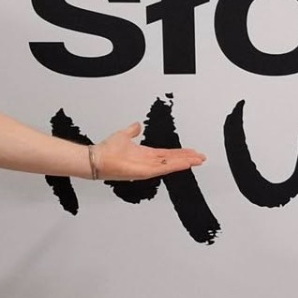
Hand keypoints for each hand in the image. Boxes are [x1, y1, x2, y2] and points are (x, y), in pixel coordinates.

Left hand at [92, 122, 206, 180]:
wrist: (97, 159)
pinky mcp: (145, 172)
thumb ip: (132, 131)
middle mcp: (148, 162)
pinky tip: (185, 163)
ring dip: (185, 162)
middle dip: (187, 158)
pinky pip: (163, 168)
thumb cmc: (106, 150)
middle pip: (172, 160)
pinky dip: (175, 165)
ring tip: (198, 160)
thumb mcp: (123, 135)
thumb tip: (137, 125)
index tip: (191, 151)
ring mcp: (148, 168)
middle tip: (201, 157)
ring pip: (171, 164)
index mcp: (145, 154)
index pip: (167, 154)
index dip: (180, 153)